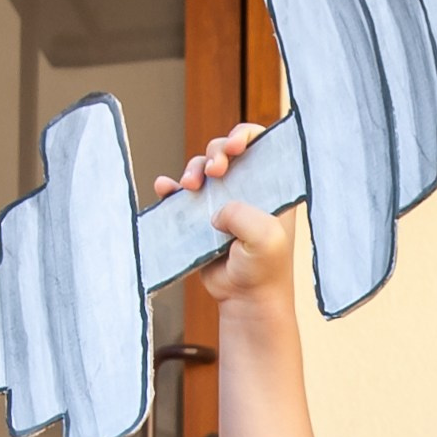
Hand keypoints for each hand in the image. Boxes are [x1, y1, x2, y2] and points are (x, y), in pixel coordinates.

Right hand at [152, 125, 294, 303]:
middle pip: (225, 151)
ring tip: (190, 186)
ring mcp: (222, 200)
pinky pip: (181, 194)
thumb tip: (216, 210)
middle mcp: (247, 188)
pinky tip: (166, 188)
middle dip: (215, 153)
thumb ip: (242, 213)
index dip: (244, 136)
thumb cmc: (264, 270)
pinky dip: (171, 187)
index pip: (260, 145)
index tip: (234, 148)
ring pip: (202, 169)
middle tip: (215, 171)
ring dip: (193, 170)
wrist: (244, 299)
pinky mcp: (201, 216)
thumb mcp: (265, 237)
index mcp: (270, 187)